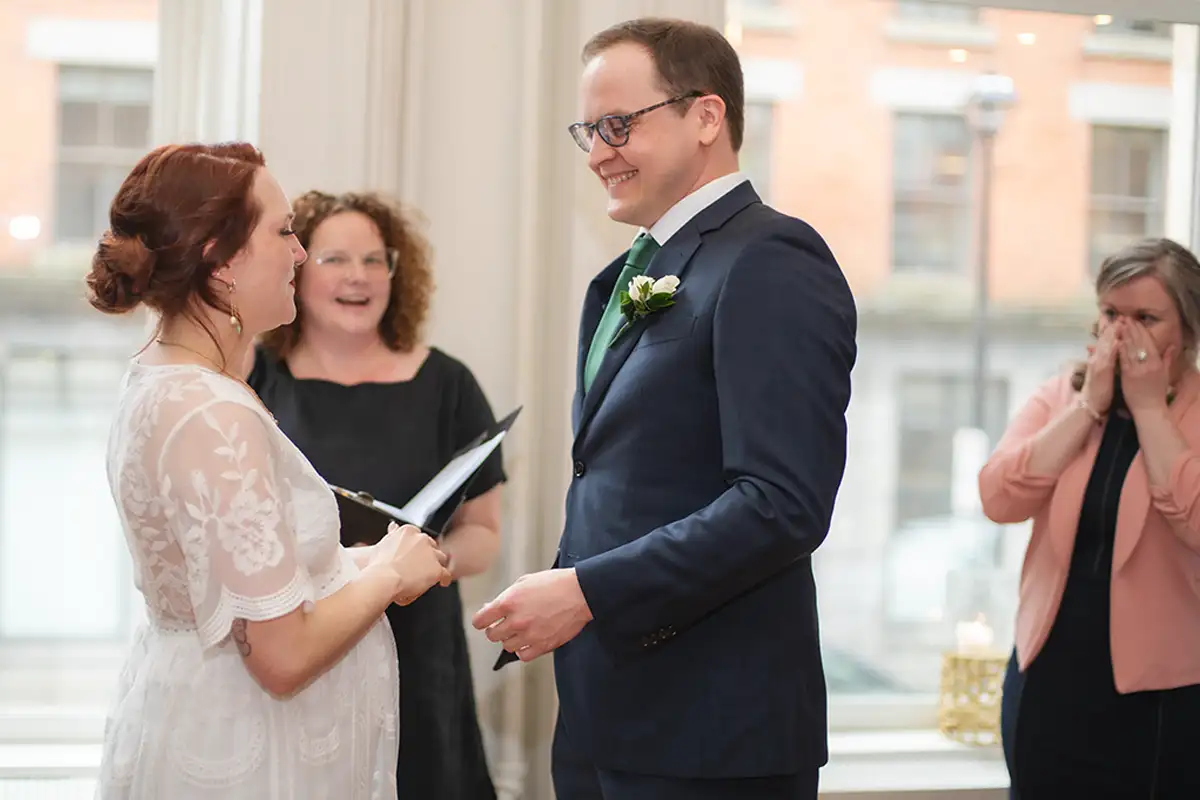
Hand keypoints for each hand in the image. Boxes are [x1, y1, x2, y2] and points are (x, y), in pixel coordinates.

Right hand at [368, 522, 452, 604]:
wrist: (382, 579)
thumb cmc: (377, 566)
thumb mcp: (382, 544)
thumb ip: (392, 534)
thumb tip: (393, 526)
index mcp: (408, 531)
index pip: (419, 537)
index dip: (418, 547)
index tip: (414, 554)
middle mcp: (421, 539)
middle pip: (431, 546)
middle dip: (428, 555)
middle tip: (420, 567)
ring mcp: (431, 554)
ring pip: (440, 558)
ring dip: (435, 565)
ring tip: (428, 576)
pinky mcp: (436, 569)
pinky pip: (445, 573)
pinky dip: (444, 578)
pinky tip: (442, 582)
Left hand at [471, 569, 592, 661]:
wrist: (580, 593)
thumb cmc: (555, 584)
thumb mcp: (525, 582)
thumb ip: (505, 596)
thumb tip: (491, 608)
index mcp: (509, 602)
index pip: (480, 620)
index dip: (481, 621)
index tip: (484, 621)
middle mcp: (516, 621)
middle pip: (492, 635)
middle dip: (496, 629)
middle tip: (504, 624)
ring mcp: (529, 635)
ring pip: (507, 646)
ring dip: (511, 639)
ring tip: (521, 630)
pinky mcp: (542, 645)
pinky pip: (523, 655)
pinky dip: (524, 649)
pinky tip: (529, 640)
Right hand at [1082, 321, 1120, 415]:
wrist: (1090, 405)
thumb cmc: (1100, 391)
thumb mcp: (1103, 374)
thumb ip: (1107, 362)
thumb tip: (1111, 353)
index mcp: (1100, 360)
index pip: (1106, 342)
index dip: (1110, 330)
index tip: (1117, 319)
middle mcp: (1097, 359)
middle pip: (1104, 340)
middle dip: (1111, 327)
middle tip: (1118, 315)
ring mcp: (1098, 365)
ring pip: (1106, 346)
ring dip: (1111, 334)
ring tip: (1119, 323)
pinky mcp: (1101, 372)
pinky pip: (1108, 359)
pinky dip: (1113, 350)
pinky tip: (1118, 342)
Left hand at [1119, 321, 1173, 415]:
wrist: (1149, 408)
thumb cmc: (1157, 392)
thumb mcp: (1165, 374)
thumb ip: (1167, 359)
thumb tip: (1172, 346)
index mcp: (1158, 362)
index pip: (1149, 342)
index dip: (1141, 330)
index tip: (1134, 321)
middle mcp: (1149, 364)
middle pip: (1139, 342)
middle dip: (1132, 329)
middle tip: (1125, 318)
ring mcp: (1138, 369)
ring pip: (1131, 348)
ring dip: (1125, 335)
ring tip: (1119, 325)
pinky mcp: (1128, 375)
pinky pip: (1124, 360)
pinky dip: (1120, 349)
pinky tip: (1116, 341)